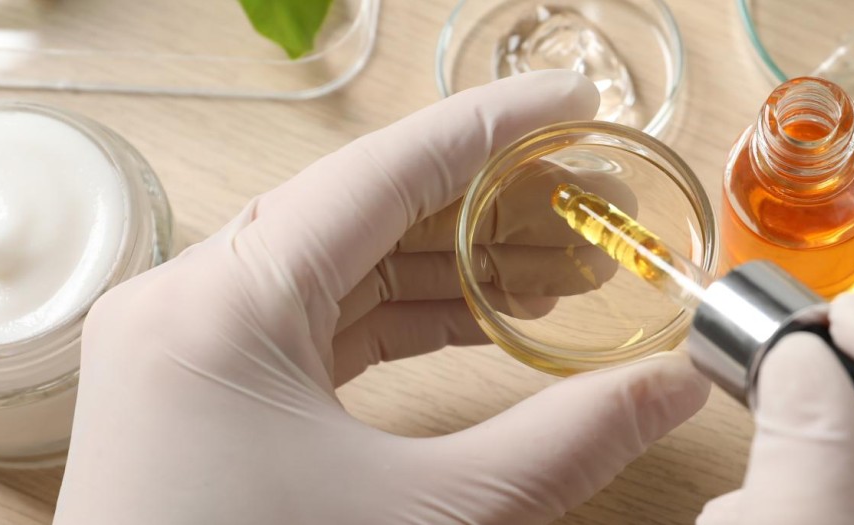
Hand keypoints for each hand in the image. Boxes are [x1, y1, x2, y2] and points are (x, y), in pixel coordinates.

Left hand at [54, 70, 709, 524]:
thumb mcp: (430, 518)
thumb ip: (564, 442)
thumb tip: (672, 387)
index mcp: (219, 307)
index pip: (382, 174)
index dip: (492, 130)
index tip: (572, 104)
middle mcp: (183, 305)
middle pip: (364, 212)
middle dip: (490, 207)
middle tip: (591, 206)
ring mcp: (182, 349)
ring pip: (339, 268)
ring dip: (453, 265)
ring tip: (561, 272)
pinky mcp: (196, 392)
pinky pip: (313, 322)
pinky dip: (401, 317)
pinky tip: (485, 319)